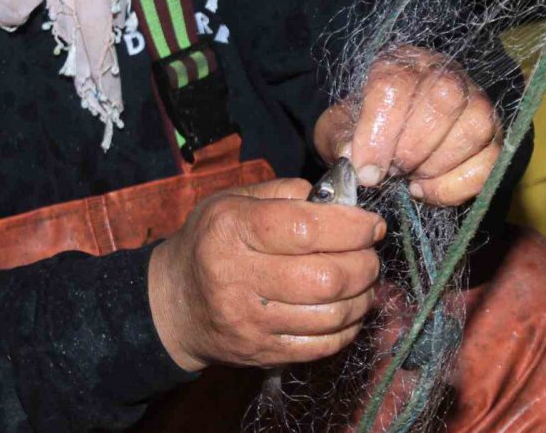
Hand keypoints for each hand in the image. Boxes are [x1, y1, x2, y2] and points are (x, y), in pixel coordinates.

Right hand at [148, 179, 385, 372]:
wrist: (172, 304)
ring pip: (331, 314)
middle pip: (326, 277)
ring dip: (363, 297)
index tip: (372, 225)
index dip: (352, 227)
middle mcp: (238, 277)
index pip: (307, 229)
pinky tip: (349, 310)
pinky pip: (322, 346)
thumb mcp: (234, 201)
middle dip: (365, 264)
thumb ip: (286, 193)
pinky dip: (348, 328)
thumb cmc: (212, 242)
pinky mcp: (261, 353)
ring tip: (366, 282)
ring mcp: (250, 321)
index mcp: (233, 229)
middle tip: (370, 255)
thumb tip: (340, 200)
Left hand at [314, 46, 500, 205]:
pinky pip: (490, 161)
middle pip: (444, 98)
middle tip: (393, 172)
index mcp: (399, 63)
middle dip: (414, 148)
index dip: (380, 133)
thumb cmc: (363, 130)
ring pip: (475, 126)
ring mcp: (476, 102)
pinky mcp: (494, 136)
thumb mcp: (338, 128)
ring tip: (411, 179)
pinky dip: (457, 186)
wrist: (386, 140)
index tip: (368, 171)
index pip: (395, 84)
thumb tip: (353, 154)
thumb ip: (339, 138)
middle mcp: (443, 72)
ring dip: (438, 166)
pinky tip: (428, 189)